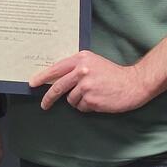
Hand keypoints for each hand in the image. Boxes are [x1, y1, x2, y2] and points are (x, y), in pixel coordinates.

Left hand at [29, 51, 150, 112]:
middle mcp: (82, 70)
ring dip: (79, 101)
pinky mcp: (91, 99)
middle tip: (44, 105)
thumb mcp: (94, 63)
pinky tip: (99, 100)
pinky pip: (81, 107)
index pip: (56, 68)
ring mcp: (86, 85)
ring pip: (71, 99)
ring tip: (94, 95)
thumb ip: (76, 68)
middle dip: (49, 98)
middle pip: (58, 86)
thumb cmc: (113, 74)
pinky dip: (87, 107)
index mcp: (81, 59)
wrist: (133, 83)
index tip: (33, 83)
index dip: (43, 77)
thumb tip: (55, 79)